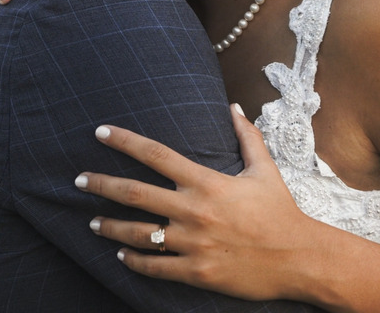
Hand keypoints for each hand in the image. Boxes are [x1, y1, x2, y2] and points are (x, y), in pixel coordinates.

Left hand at [75, 105, 324, 301]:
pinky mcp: (197, 271)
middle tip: (77, 181)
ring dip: (110, 227)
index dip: (124, 141)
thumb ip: (246, 137)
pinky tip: (121, 256)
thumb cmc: (281, 212)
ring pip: (138, 233)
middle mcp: (195, 211)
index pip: (156, 154)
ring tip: (92, 222)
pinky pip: (156, 267)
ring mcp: (193, 243)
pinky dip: (134, 261)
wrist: (302, 259)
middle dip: (101, 185)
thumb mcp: (265, 170)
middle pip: (135, 193)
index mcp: (207, 182)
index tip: (101, 132)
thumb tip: (234, 106)